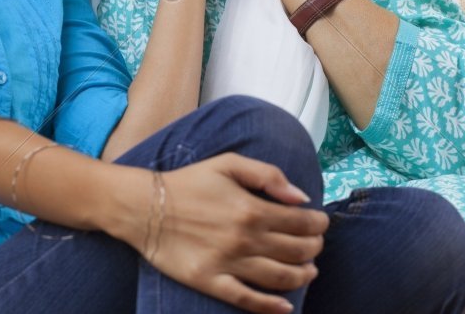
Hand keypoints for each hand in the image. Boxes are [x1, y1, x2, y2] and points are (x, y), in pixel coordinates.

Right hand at [149, 154, 327, 313]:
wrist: (144, 207)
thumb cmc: (188, 182)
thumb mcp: (228, 164)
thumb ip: (268, 175)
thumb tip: (301, 197)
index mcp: (251, 208)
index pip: (301, 222)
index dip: (318, 224)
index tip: (321, 224)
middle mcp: (244, 239)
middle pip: (296, 251)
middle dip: (314, 249)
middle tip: (316, 246)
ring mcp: (229, 263)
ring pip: (279, 277)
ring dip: (302, 275)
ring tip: (309, 271)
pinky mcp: (211, 282)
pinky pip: (247, 300)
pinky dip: (271, 307)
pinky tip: (286, 307)